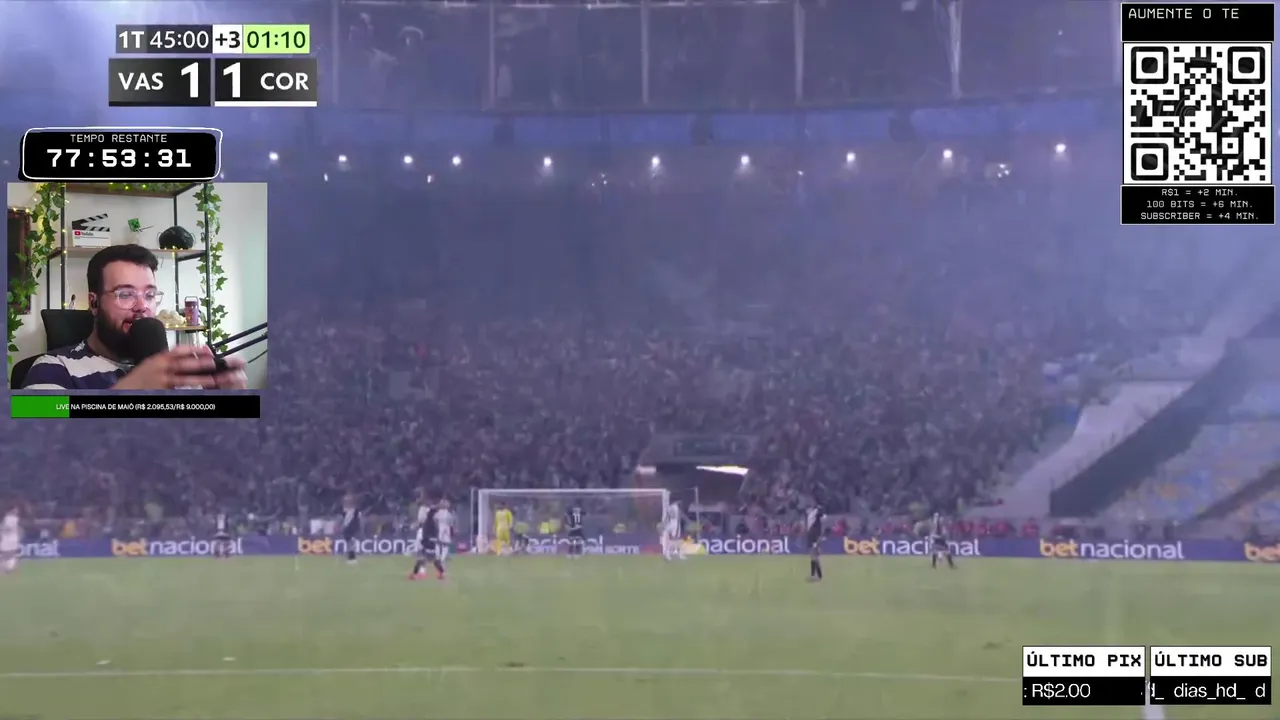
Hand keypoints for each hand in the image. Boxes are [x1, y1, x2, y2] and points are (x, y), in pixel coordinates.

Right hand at [110, 346, 244, 390]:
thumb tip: (189, 358)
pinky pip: (178, 391)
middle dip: (201, 363)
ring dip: (200, 379)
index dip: (193, 349)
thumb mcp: (150, 365)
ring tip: (214, 379)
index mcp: (157, 359)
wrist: (122, 392)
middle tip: (215, 362)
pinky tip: (200, 392)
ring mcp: (160, 381)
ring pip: (184, 380)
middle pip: (183, 364)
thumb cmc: (137, 380)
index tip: (206, 349)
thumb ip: (166, 362)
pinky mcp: (161, 392)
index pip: (177, 350)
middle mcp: (158, 368)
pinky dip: (189, 392)